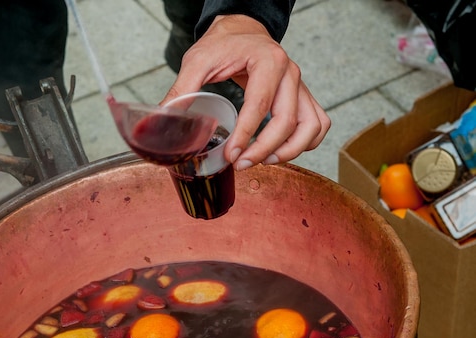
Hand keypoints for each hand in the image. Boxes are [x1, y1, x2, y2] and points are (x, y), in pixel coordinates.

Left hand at [161, 15, 329, 170]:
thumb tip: (164, 120)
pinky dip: (306, 143)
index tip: (231, 155)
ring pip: (311, 126)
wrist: (243, 31)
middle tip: (240, 163)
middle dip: (263, 149)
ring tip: (265, 161)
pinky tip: (282, 152)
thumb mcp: (197, 60)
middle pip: (287, 121)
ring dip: (290, 150)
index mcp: (267, 62)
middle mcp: (290, 74)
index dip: (245, 135)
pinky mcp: (303, 96)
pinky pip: (318, 124)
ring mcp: (301, 86)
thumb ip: (181, 90)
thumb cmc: (223, 44)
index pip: (259, 105)